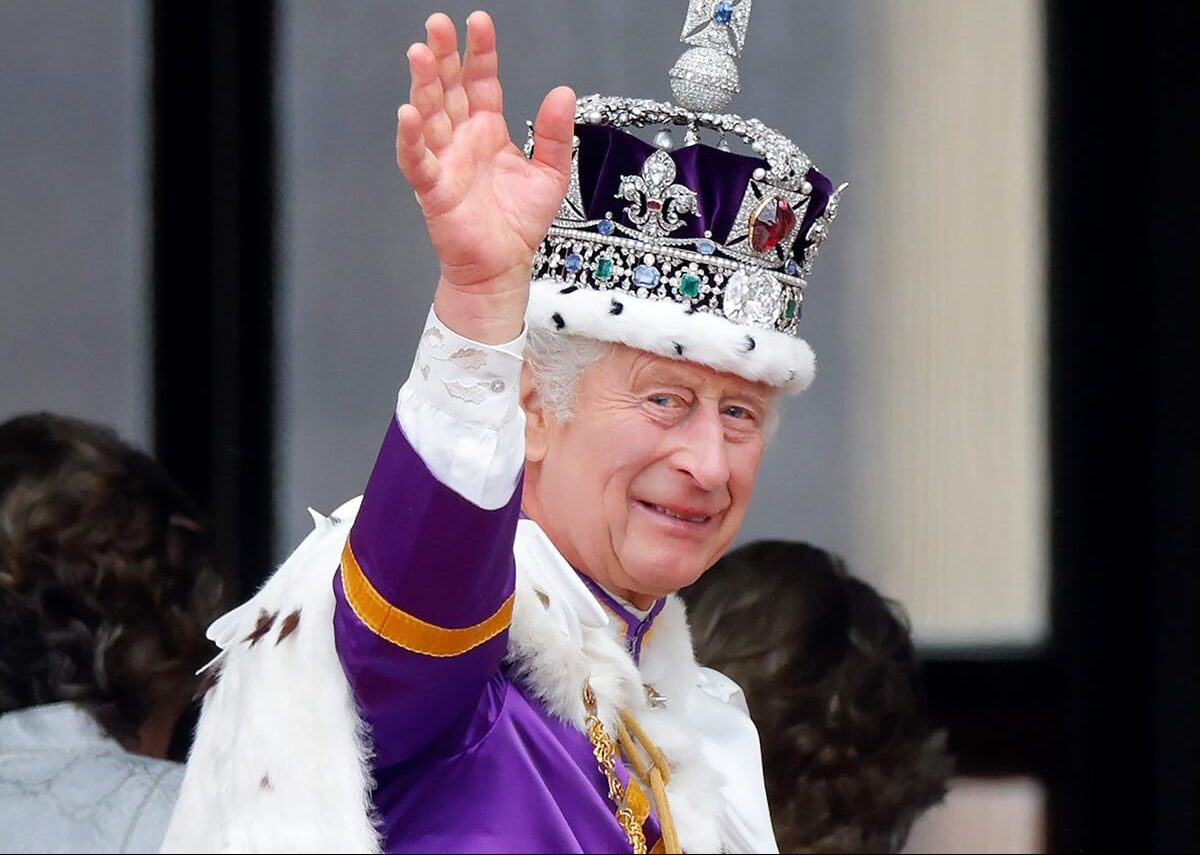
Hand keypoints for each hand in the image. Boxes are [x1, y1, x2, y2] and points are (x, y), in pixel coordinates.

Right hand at [397, 11, 574, 342]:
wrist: (503, 268)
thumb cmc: (517, 224)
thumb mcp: (550, 173)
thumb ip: (553, 134)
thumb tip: (562, 94)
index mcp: (487, 131)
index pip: (480, 82)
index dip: (480, 52)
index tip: (479, 22)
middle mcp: (462, 140)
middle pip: (447, 89)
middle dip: (443, 56)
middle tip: (437, 25)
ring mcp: (445, 162)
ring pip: (429, 115)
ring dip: (423, 85)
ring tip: (420, 54)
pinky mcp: (434, 190)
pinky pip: (418, 161)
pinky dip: (410, 139)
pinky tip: (407, 115)